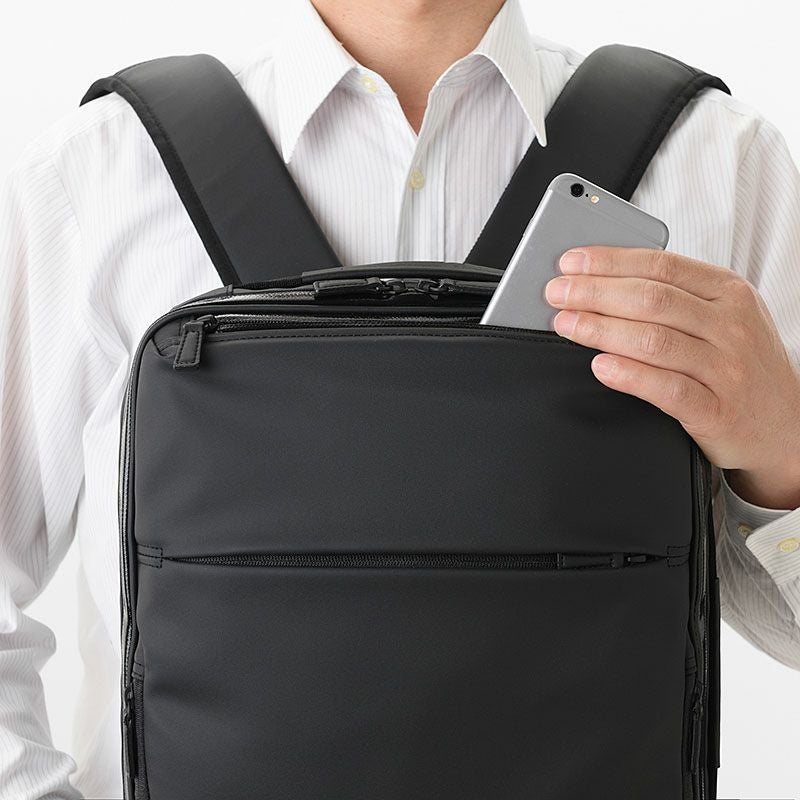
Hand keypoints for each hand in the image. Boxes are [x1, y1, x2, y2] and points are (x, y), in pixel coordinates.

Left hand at [545, 246, 799, 509]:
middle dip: (594, 292)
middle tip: (557, 293)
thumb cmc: (742, 367)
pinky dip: (629, 375)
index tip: (572, 262)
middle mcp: (730, 326)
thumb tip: (606, 282)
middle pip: (651, 299)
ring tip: (566, 325)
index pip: (661, 266)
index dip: (610, 262)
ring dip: (601, 329)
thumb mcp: (724, 319)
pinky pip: (666, 389)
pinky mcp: (716, 410)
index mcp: (728, 293)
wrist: (787, 427)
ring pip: (654, 340)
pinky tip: (601, 366)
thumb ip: (676, 299)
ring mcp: (726, 369)